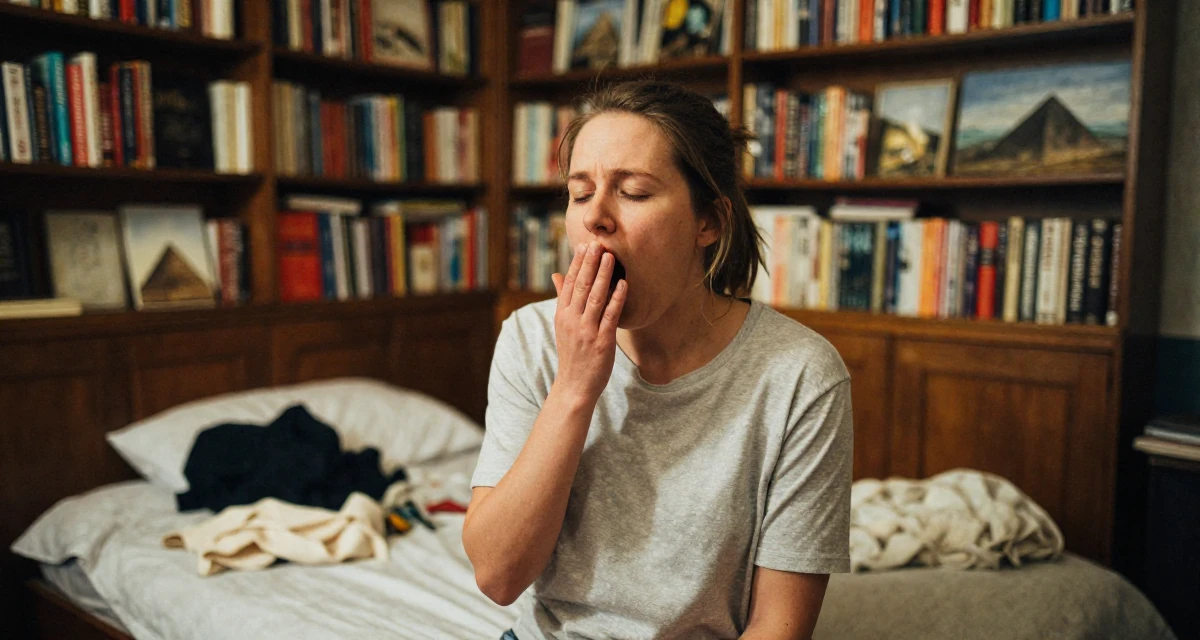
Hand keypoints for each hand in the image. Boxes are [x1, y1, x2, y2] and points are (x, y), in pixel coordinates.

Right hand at [549, 241, 627, 405]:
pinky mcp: (602, 342)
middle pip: (581, 286)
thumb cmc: (572, 354)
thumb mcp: (562, 325)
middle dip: (589, 263)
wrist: (574, 386)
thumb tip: (557, 275)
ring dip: (603, 275)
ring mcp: (586, 331)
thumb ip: (562, 299)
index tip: (584, 246)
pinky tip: (623, 284)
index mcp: (562, 315)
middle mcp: (572, 320)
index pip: (568, 284)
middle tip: (597, 243)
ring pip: (595, 297)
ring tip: (610, 257)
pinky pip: (610, 316)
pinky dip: (617, 299)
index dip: (576, 264)